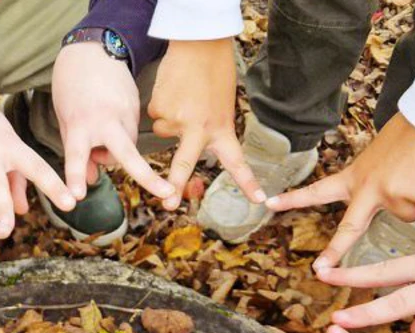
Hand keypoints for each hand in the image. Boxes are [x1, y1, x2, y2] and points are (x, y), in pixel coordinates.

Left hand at [52, 43, 174, 200]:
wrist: (91, 52)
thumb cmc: (71, 89)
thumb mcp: (66, 121)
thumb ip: (78, 153)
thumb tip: (92, 181)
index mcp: (79, 124)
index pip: (76, 156)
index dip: (76, 177)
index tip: (77, 196)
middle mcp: (105, 121)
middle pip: (126, 154)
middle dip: (147, 177)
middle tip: (167, 193)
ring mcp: (126, 114)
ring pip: (128, 150)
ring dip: (116, 153)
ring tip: (99, 136)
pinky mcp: (137, 109)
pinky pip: (131, 135)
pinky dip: (122, 138)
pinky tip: (111, 123)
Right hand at [148, 39, 261, 209]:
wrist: (198, 45)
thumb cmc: (214, 73)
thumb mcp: (223, 105)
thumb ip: (210, 127)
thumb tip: (186, 142)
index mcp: (221, 128)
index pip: (237, 162)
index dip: (248, 183)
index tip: (259, 200)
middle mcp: (199, 129)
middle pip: (184, 164)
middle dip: (175, 186)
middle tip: (169, 205)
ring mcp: (176, 120)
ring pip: (164, 130)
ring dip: (169, 119)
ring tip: (182, 96)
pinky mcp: (159, 109)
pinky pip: (154, 115)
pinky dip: (160, 106)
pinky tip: (171, 90)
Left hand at [267, 113, 414, 267]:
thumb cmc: (410, 133)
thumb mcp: (379, 156)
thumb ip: (375, 180)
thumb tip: (389, 197)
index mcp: (354, 177)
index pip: (318, 191)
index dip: (293, 199)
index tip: (268, 204)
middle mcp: (367, 189)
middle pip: (349, 228)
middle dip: (335, 251)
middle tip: (318, 269)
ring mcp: (389, 194)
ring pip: (407, 215)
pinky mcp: (414, 195)